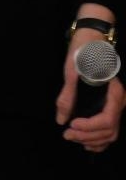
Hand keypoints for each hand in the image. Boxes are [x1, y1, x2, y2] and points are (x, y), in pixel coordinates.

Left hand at [55, 36, 124, 151]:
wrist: (91, 38)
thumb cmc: (83, 52)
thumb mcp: (72, 71)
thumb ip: (67, 96)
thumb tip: (61, 120)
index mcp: (114, 93)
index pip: (107, 119)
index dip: (89, 127)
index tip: (71, 125)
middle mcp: (119, 101)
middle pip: (109, 129)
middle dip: (87, 136)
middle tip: (67, 135)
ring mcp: (116, 104)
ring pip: (110, 131)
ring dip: (92, 139)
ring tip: (74, 138)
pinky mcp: (109, 103)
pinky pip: (109, 127)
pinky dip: (99, 138)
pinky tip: (87, 142)